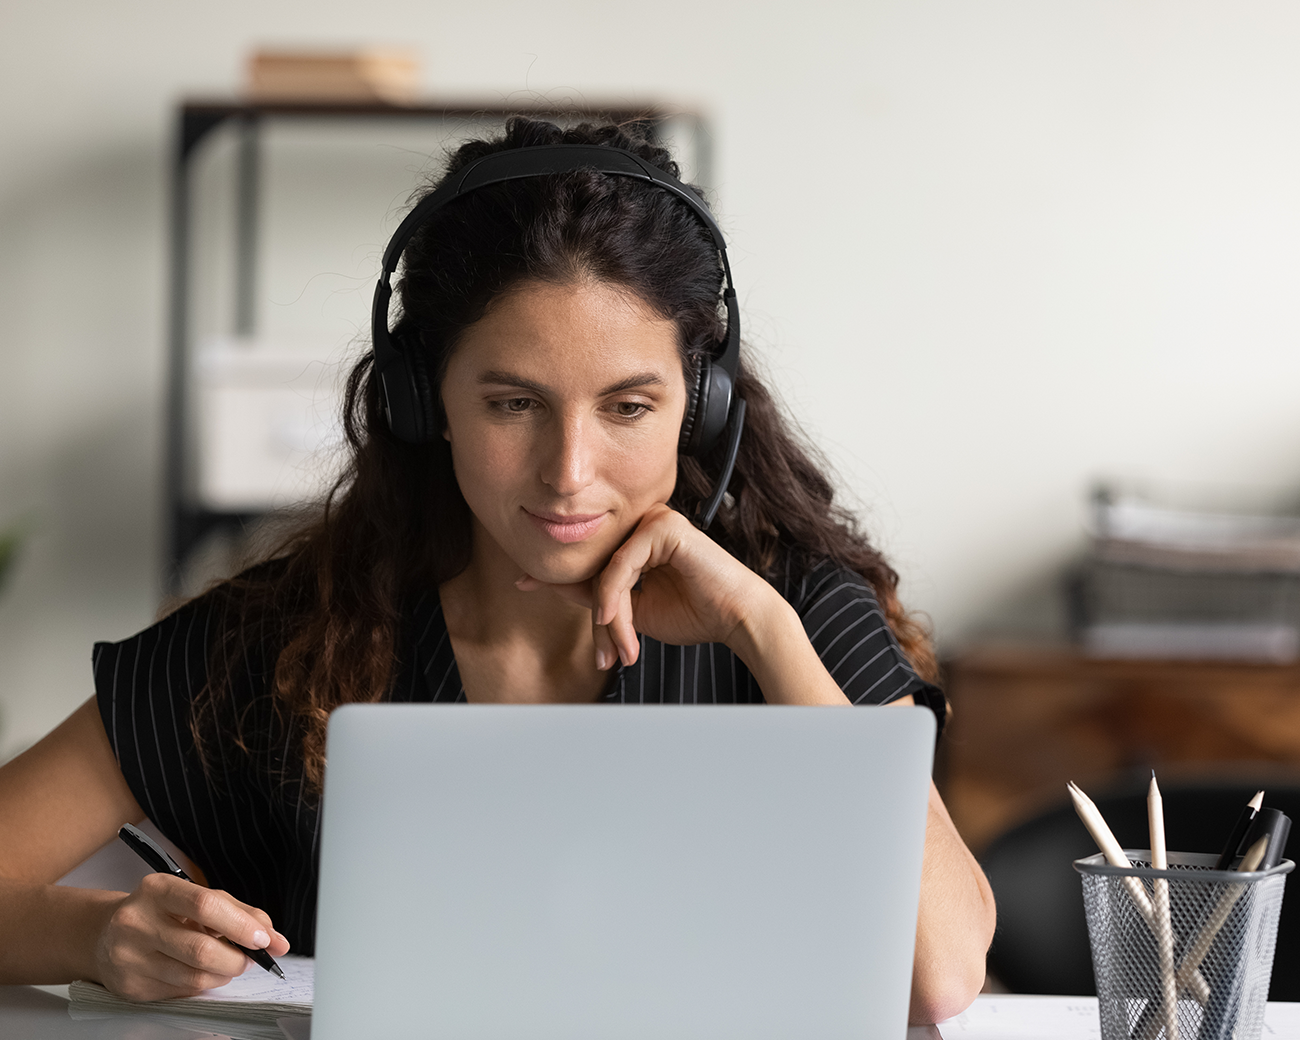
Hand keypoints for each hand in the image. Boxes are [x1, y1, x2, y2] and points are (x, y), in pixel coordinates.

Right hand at [93, 873, 289, 1000]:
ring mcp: (130, 957)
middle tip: (250, 958)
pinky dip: (203, 984)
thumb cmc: (161, 912)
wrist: (105, 935)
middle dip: (238, 958)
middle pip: (201, 948)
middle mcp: (137, 922)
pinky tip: (201, 971)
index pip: (205, 905)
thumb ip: (238, 912)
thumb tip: (275, 939)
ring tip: (229, 964)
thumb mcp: (196, 898)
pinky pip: (182, 991)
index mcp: (158, 890)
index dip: (240, 924)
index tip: (264, 938)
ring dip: (224, 974)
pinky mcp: (131, 986)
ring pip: (194, 976)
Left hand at [518, 503, 776, 668]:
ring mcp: (654, 521)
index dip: (556, 576)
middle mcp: (643, 525)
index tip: (522, 582)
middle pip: (597, 569)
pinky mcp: (664, 527)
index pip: (592, 560)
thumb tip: (556, 586)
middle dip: (598, 619)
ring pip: (607, 571)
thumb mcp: (635, 611)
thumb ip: (600, 597)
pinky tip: (615, 620)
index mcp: (637, 540)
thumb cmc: (695, 614)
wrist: (738, 619)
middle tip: (605, 655)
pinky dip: (614, 596)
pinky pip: (621, 565)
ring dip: (611, 616)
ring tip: (623, 648)